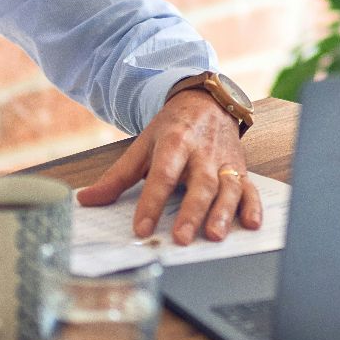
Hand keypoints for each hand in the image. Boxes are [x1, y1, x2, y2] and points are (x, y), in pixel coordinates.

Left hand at [75, 90, 260, 244]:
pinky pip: (250, 188)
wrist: (208, 102)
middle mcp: (203, 152)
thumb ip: (117, 177)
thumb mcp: (143, 146)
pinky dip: (253, 206)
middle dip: (192, 211)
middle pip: (200, 183)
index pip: (162, 174)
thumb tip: (86, 200)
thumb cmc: (173, 128)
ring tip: (214, 235)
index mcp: (175, 142)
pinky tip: (251, 223)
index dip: (152, 202)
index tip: (142, 228)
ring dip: (223, 212)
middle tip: (181, 237)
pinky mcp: (240, 169)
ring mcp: (225, 162)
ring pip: (228, 188)